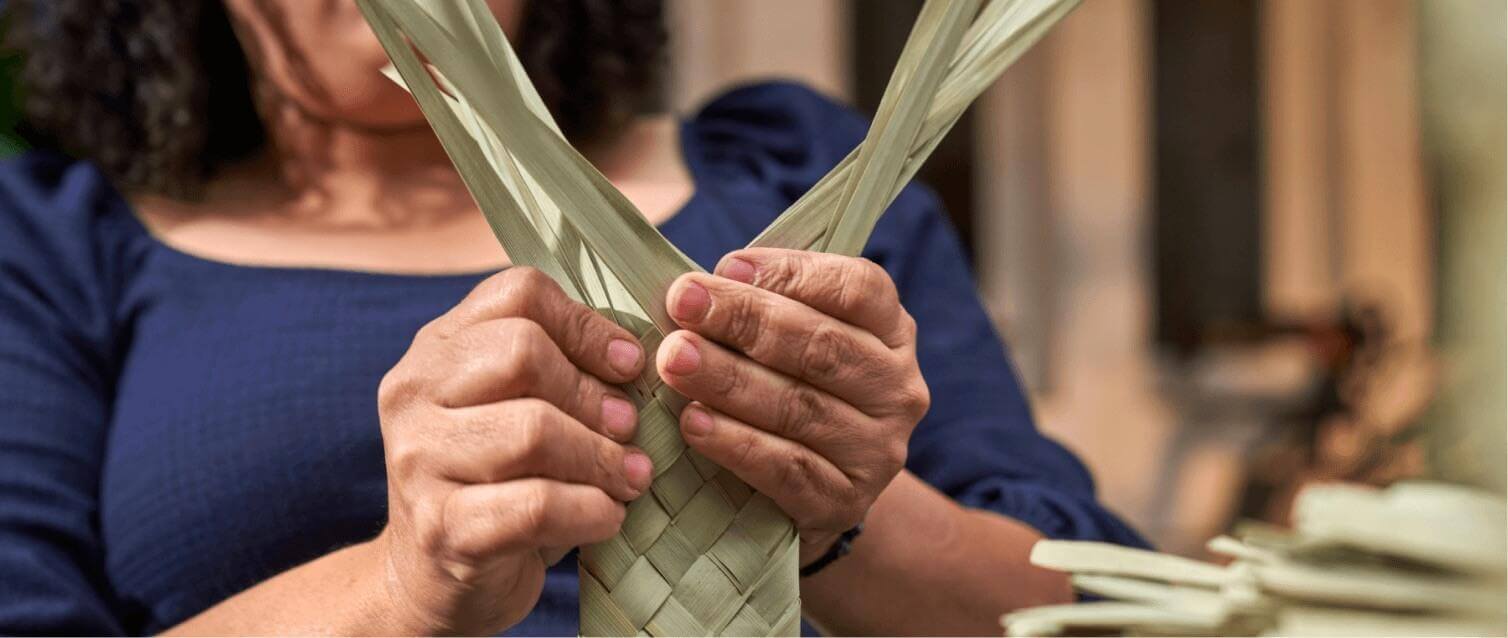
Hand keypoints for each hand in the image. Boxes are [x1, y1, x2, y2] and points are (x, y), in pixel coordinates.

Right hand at [373, 268, 652, 633]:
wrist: (436, 579)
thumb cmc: (499, 481)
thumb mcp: (517, 408)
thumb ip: (560, 368)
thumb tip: (644, 355)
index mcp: (437, 347)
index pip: (519, 294)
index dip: (588, 325)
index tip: (629, 365)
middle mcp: (413, 392)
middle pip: (523, 353)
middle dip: (594, 394)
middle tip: (630, 427)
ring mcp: (418, 460)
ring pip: (533, 430)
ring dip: (601, 457)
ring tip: (630, 476)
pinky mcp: (439, 527)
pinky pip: (535, 505)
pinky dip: (590, 510)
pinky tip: (608, 516)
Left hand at [656, 248, 929, 563]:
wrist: (817, 492)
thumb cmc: (791, 391)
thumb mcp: (793, 342)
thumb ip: (762, 307)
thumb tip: (700, 289)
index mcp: (892, 331)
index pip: (858, 288)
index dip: (791, 273)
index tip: (725, 268)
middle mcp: (896, 389)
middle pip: (823, 345)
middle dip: (745, 320)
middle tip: (683, 304)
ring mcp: (878, 450)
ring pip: (801, 406)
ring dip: (729, 379)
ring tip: (674, 359)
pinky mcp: (846, 503)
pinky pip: (787, 469)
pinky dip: (736, 443)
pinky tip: (693, 422)